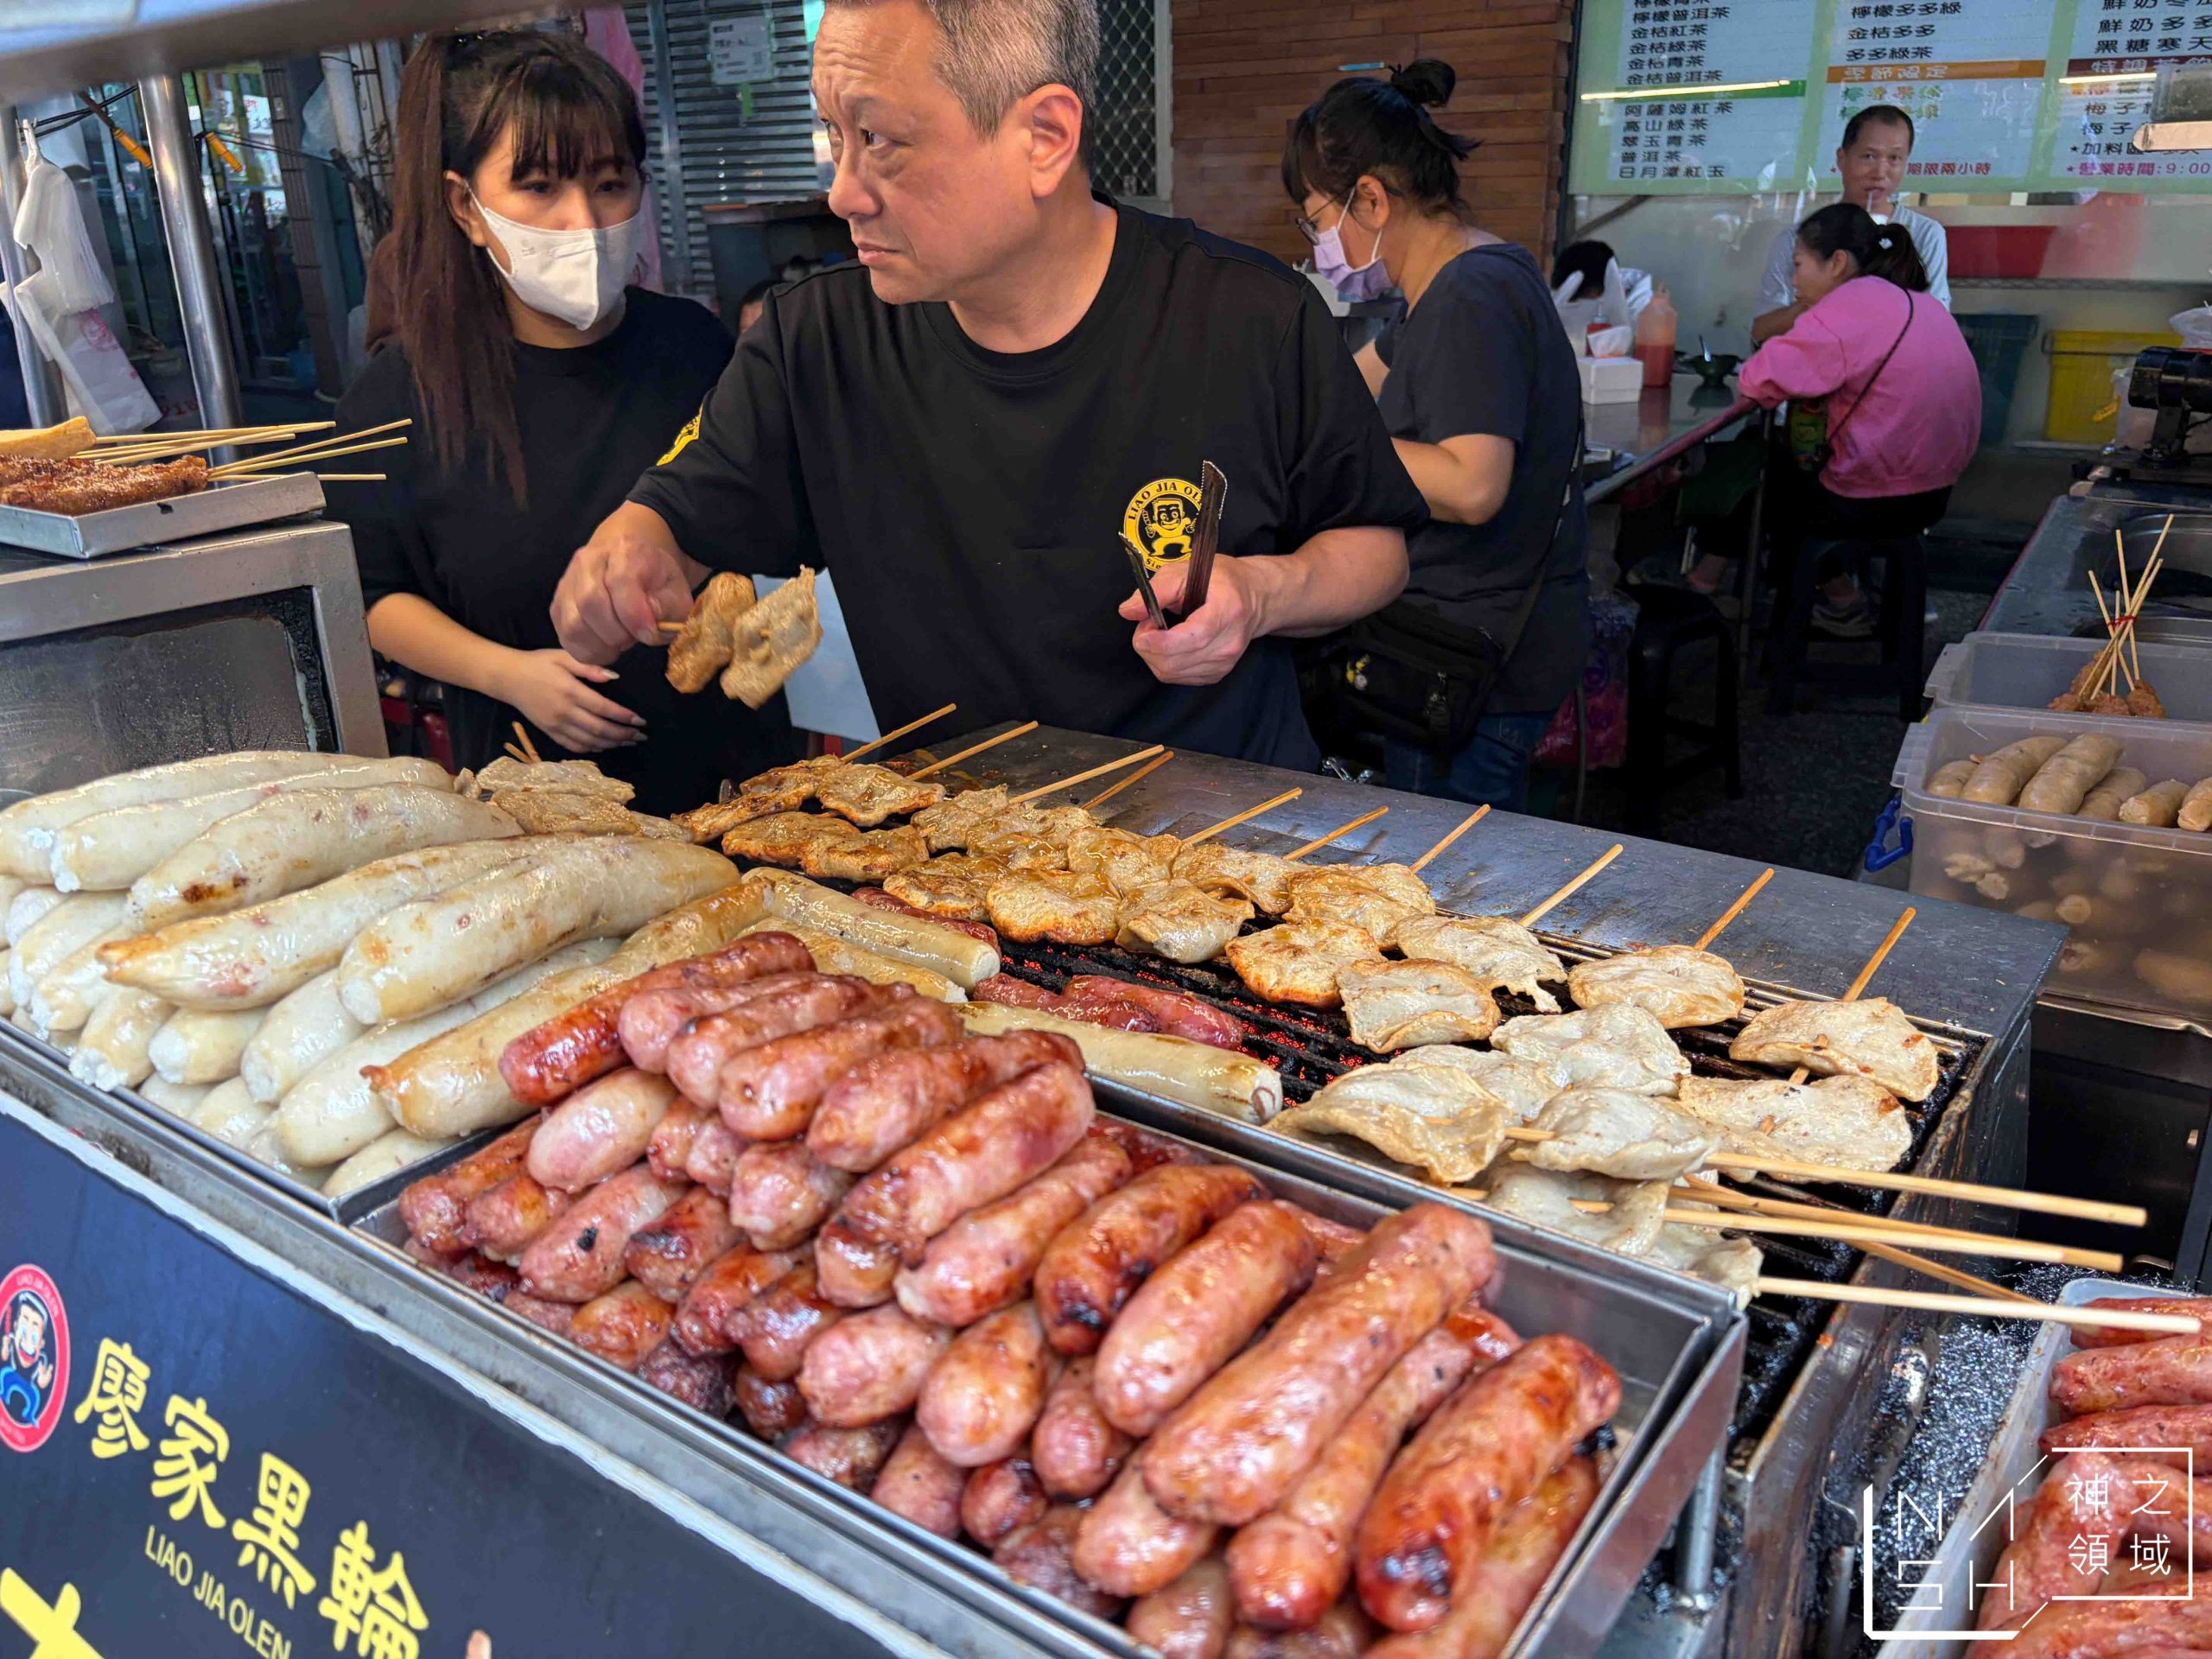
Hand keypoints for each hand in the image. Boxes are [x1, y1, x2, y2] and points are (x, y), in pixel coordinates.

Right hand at [498, 649, 645, 752]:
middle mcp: (564, 711)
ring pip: (589, 741)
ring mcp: (556, 725)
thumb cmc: (538, 663)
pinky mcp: (549, 732)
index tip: (641, 721)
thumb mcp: (563, 656)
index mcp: (570, 691)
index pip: (604, 708)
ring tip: (629, 742)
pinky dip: (592, 749)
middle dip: (623, 734)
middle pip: (600, 729)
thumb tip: (614, 676)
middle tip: (640, 736)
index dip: (624, 717)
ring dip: (612, 744)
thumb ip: (589, 667)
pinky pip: (574, 746)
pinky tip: (605, 746)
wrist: (508, 678)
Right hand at [552, 504, 697, 664]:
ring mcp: (568, 581)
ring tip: (619, 643)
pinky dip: (587, 651)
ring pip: (573, 624)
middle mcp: (589, 560)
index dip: (635, 616)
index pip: (620, 582)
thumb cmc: (657, 583)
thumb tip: (647, 627)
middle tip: (633, 639)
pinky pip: (565, 637)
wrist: (632, 568)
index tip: (649, 635)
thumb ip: (668, 609)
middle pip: (590, 603)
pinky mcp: (557, 604)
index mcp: (624, 550)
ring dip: (600, 645)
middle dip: (616, 633)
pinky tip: (605, 648)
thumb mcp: (676, 592)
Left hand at [1117, 556, 1265, 686]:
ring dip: (1154, 655)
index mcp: (1226, 612)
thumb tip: (1128, 611)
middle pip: (1174, 662)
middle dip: (1148, 646)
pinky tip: (1170, 644)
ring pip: (1172, 674)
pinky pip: (1178, 677)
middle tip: (1148, 623)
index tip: (1144, 626)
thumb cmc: (1220, 580)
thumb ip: (1156, 591)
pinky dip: (1165, 663)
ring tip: (1159, 632)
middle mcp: (1228, 643)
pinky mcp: (1217, 673)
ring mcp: (1224, 663)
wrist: (1254, 598)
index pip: (1192, 639)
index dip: (1159, 641)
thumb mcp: (1186, 571)